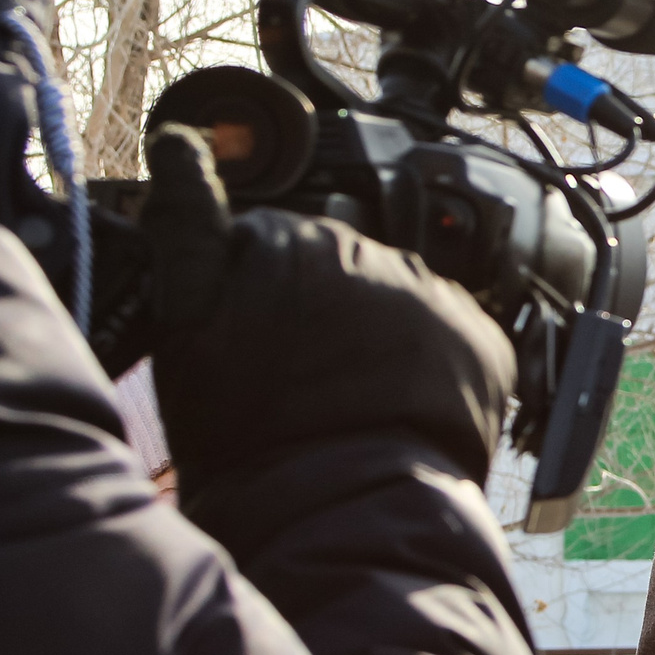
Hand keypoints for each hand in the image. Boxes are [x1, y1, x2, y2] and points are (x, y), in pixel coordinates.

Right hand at [140, 125, 514, 499]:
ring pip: (394, 301)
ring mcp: (426, 293)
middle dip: (320, 307)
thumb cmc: (245, 435)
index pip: (267, 236)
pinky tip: (394, 405)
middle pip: (337, 266)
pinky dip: (429, 365)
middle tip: (298, 377)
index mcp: (285, 238)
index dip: (255, 284)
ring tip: (347, 400)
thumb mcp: (184, 327)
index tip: (256, 325)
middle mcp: (365, 251)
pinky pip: (450, 335)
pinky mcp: (477, 336)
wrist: (336, 506)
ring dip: (376, 335)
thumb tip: (178, 148)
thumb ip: (186, 228)